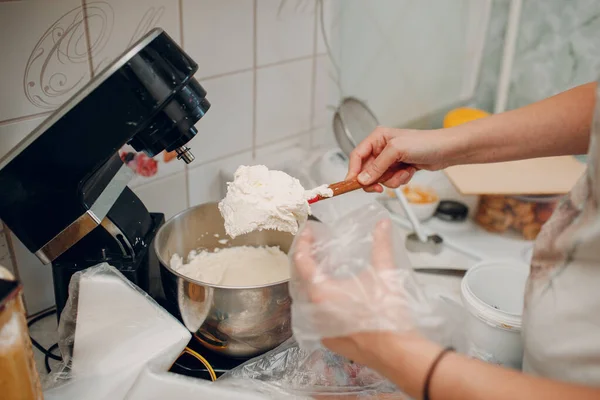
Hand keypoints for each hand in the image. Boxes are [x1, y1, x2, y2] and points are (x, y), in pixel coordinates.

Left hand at [291, 219, 419, 365]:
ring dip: (310, 282)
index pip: (301, 261)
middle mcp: (313, 310)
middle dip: (305, 260)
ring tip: (322, 267)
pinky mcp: (326, 339)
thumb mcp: (384, 273)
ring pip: (305, 299)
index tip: (308, 231)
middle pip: (299, 279)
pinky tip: (332, 295)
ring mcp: (318, 327)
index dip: (304, 242)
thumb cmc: (388, 313)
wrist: (397, 351)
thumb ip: (381, 245)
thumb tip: (383, 224)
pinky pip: (315, 316)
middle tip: (314, 246)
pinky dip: (319, 301)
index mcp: (321, 291)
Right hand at [346, 127, 453, 191]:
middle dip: (375, 179)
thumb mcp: (397, 150)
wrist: (447, 150)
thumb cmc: (425, 143)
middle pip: (366, 170)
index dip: (353, 170)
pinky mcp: (399, 168)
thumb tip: (362, 179)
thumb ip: (377, 165)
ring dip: (391, 180)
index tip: (353, 184)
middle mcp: (382, 148)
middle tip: (379, 187)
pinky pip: (391, 181)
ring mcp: (391, 160)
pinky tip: (410, 171)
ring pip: (379, 178)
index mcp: (377, 138)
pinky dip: (400, 180)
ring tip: (404, 172)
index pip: (357, 156)